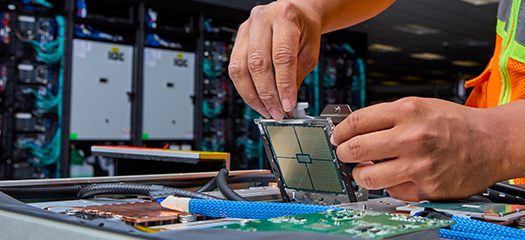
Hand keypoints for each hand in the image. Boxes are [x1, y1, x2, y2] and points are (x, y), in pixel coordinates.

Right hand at [229, 1, 321, 119]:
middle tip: (277, 111)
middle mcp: (261, 20)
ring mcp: (246, 29)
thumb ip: (297, 75)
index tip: (287, 104)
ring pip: (240, 68)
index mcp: (284, 17)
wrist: (295, 14)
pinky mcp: (238, 39)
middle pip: (257, 63)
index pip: (282, 56)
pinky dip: (245, 88)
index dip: (284, 85)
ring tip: (266, 109)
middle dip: (267, 94)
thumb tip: (285, 101)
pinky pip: (235, 69)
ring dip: (252, 95)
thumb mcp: (310, 51)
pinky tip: (256, 100)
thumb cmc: (304, 28)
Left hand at [331, 97, 513, 200]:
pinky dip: (390, 184)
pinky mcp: (426, 188)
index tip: (337, 137)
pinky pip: (392, 191)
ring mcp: (418, 165)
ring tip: (364, 168)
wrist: (492, 142)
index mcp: (407, 112)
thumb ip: (387, 116)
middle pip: (355, 149)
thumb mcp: (420, 106)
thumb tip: (354, 129)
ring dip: (360, 174)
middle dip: (343, 153)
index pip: (356, 122)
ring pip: (367, 176)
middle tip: (345, 153)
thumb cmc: (456, 124)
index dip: (340, 131)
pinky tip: (397, 175)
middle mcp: (411, 138)